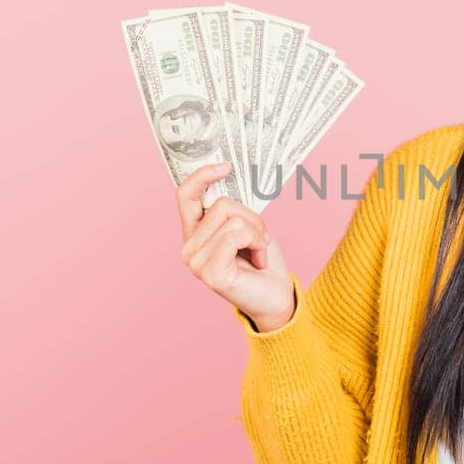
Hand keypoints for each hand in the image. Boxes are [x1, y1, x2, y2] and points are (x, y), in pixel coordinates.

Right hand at [177, 161, 296, 331]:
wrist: (277, 297)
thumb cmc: (262, 261)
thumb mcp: (247, 226)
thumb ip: (231, 208)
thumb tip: (226, 176)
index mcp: (195, 233)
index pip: (185, 195)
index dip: (201, 175)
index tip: (225, 166)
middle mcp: (189, 247)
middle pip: (220, 204)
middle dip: (250, 217)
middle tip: (259, 240)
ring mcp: (195, 261)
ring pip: (232, 219)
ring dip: (256, 233)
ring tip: (258, 252)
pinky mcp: (209, 272)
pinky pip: (235, 236)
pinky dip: (256, 243)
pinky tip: (258, 261)